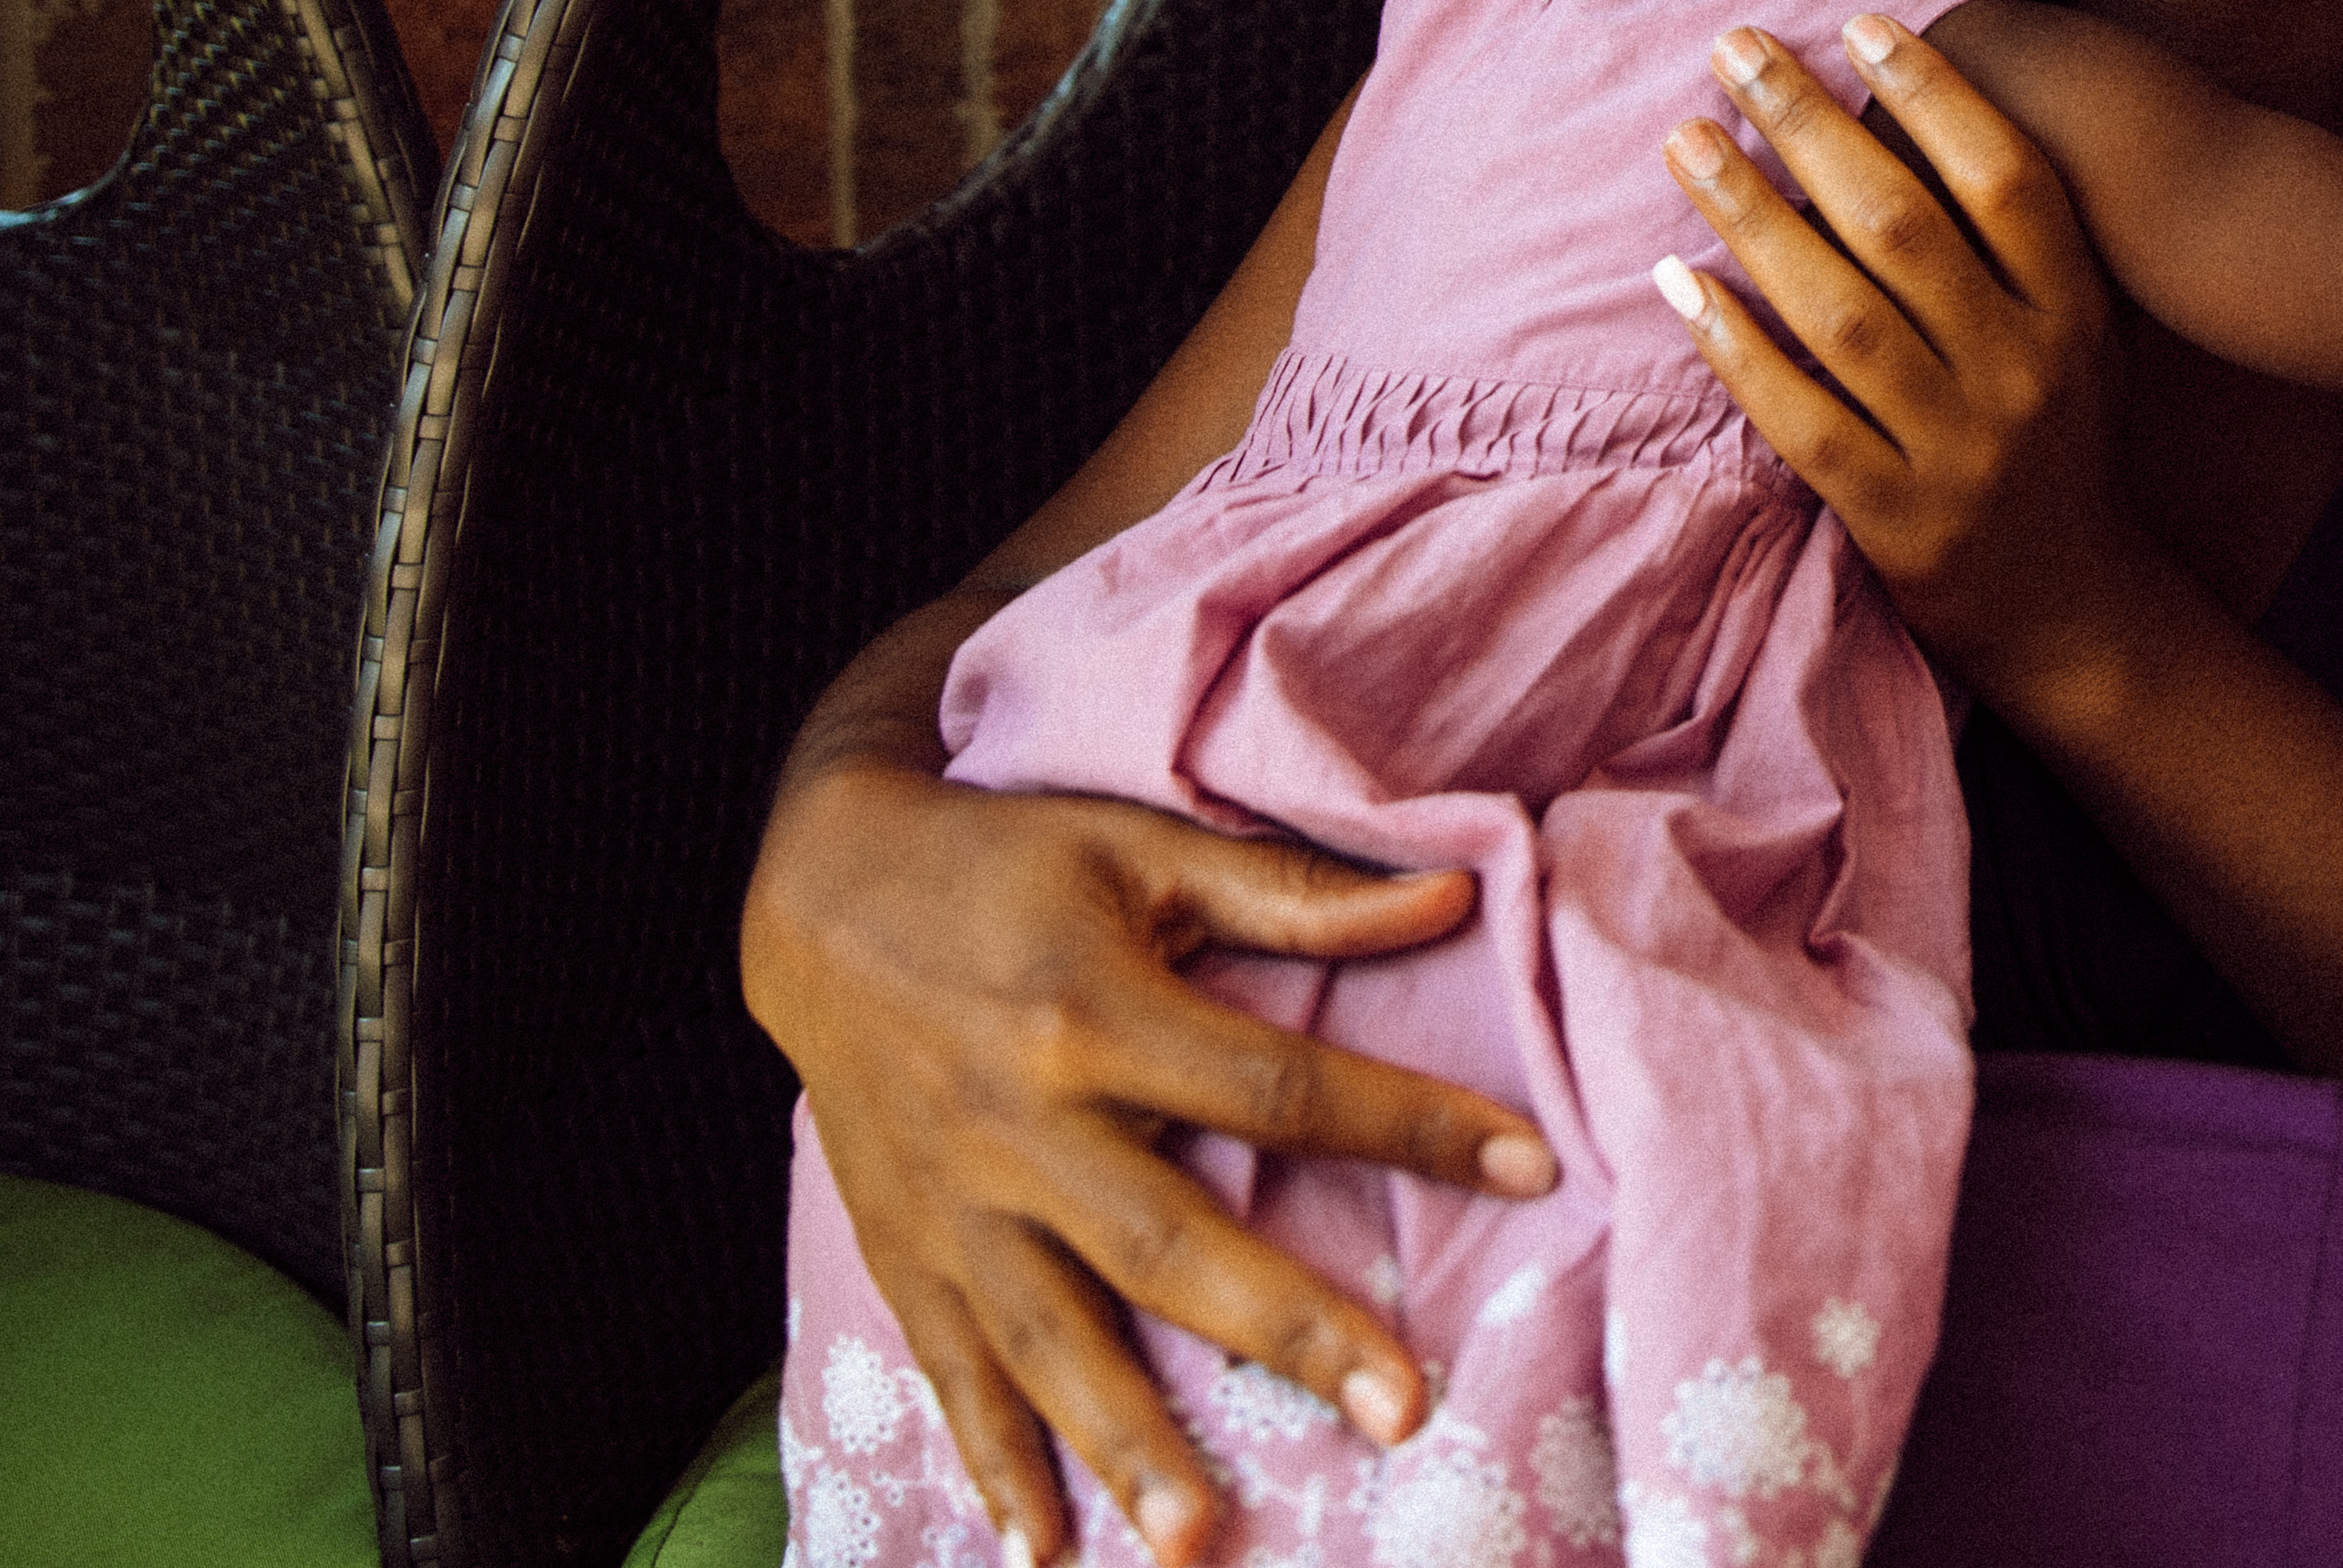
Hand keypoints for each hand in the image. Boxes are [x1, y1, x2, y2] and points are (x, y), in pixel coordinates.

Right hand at [743, 743, 1558, 1564]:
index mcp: (1095, 1012)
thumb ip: (1292, 892)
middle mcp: (1022, 1123)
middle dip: (1285, 1334)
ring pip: (1051, 1342)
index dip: (1407, 1124)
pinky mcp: (905, 1250)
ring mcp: (955, 1203)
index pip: (1277, 1086)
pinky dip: (994, 1464)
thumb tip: (1454, 897)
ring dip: (1127, 1447)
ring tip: (1203, 1542)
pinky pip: (953, 1370)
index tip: (1531, 1169)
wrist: (811, 890)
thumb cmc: (1001, 861)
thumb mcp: (1140, 845)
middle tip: (1398, 1412)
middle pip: (1170, 1244)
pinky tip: (1045, 1551)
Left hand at [1646, 17, 2129, 693]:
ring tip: (1686, 141)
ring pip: (1841, 314)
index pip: (2006, 178)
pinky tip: (1678, 282)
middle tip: (1733, 50)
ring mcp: (1961, 451)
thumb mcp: (2074, 334)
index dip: (1935, 94)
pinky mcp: (1899, 521)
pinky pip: (1802, 419)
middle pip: (1904, 226)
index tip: (1858, 25)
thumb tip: (1903, 106)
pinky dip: (1736, 347)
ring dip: (1753, 215)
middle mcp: (2024, 372)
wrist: (2073, 609)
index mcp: (2073, 312)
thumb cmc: (2054, 439)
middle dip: (1810, 125)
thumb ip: (2014, 243)